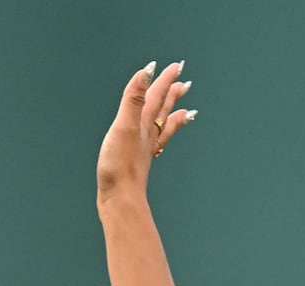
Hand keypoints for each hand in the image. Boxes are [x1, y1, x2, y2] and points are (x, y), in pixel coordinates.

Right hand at [97, 61, 194, 207]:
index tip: (177, 67)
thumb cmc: (120, 166)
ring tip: (185, 110)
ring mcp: (144, 149)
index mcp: (143, 124)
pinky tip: (157, 140)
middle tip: (185, 83)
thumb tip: (148, 72)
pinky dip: (160, 138)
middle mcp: (147, 135)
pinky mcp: (139, 162)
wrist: (121, 199)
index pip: (156, 97)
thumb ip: (134, 99)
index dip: (165, 80)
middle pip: (163, 110)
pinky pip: (155, 144)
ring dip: (172, 115)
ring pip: (162, 128)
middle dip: (172, 95)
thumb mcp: (124, 126)